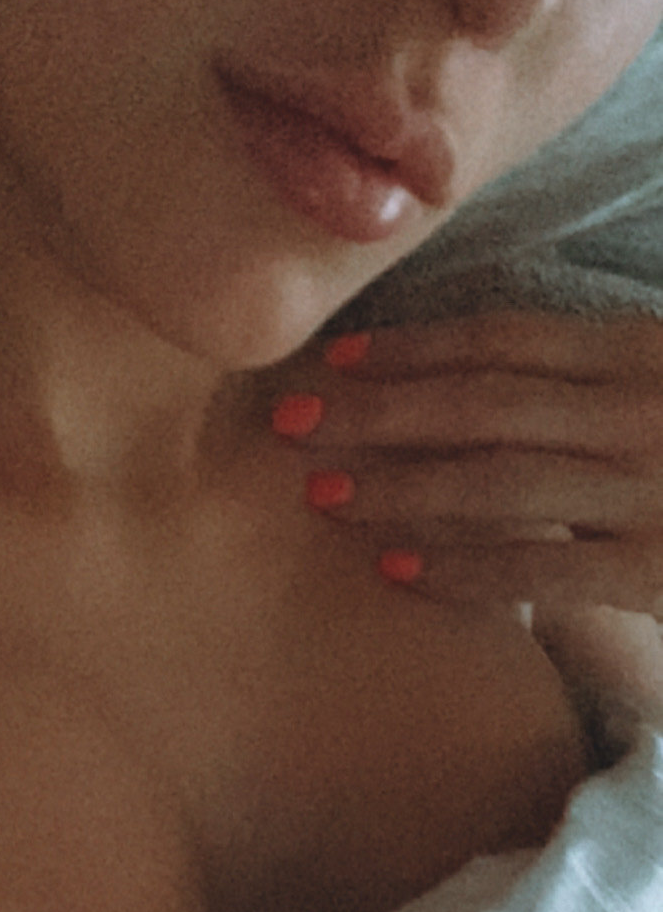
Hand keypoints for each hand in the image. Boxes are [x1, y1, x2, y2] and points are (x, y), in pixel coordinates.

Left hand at [281, 309, 662, 615]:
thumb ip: (604, 382)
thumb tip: (498, 390)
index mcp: (644, 351)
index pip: (505, 341)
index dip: (412, 348)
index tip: (334, 360)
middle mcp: (644, 406)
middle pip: (481, 402)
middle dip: (375, 411)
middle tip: (286, 421)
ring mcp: (653, 485)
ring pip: (497, 481)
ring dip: (400, 485)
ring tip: (321, 493)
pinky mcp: (659, 565)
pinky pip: (541, 566)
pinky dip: (464, 568)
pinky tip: (396, 570)